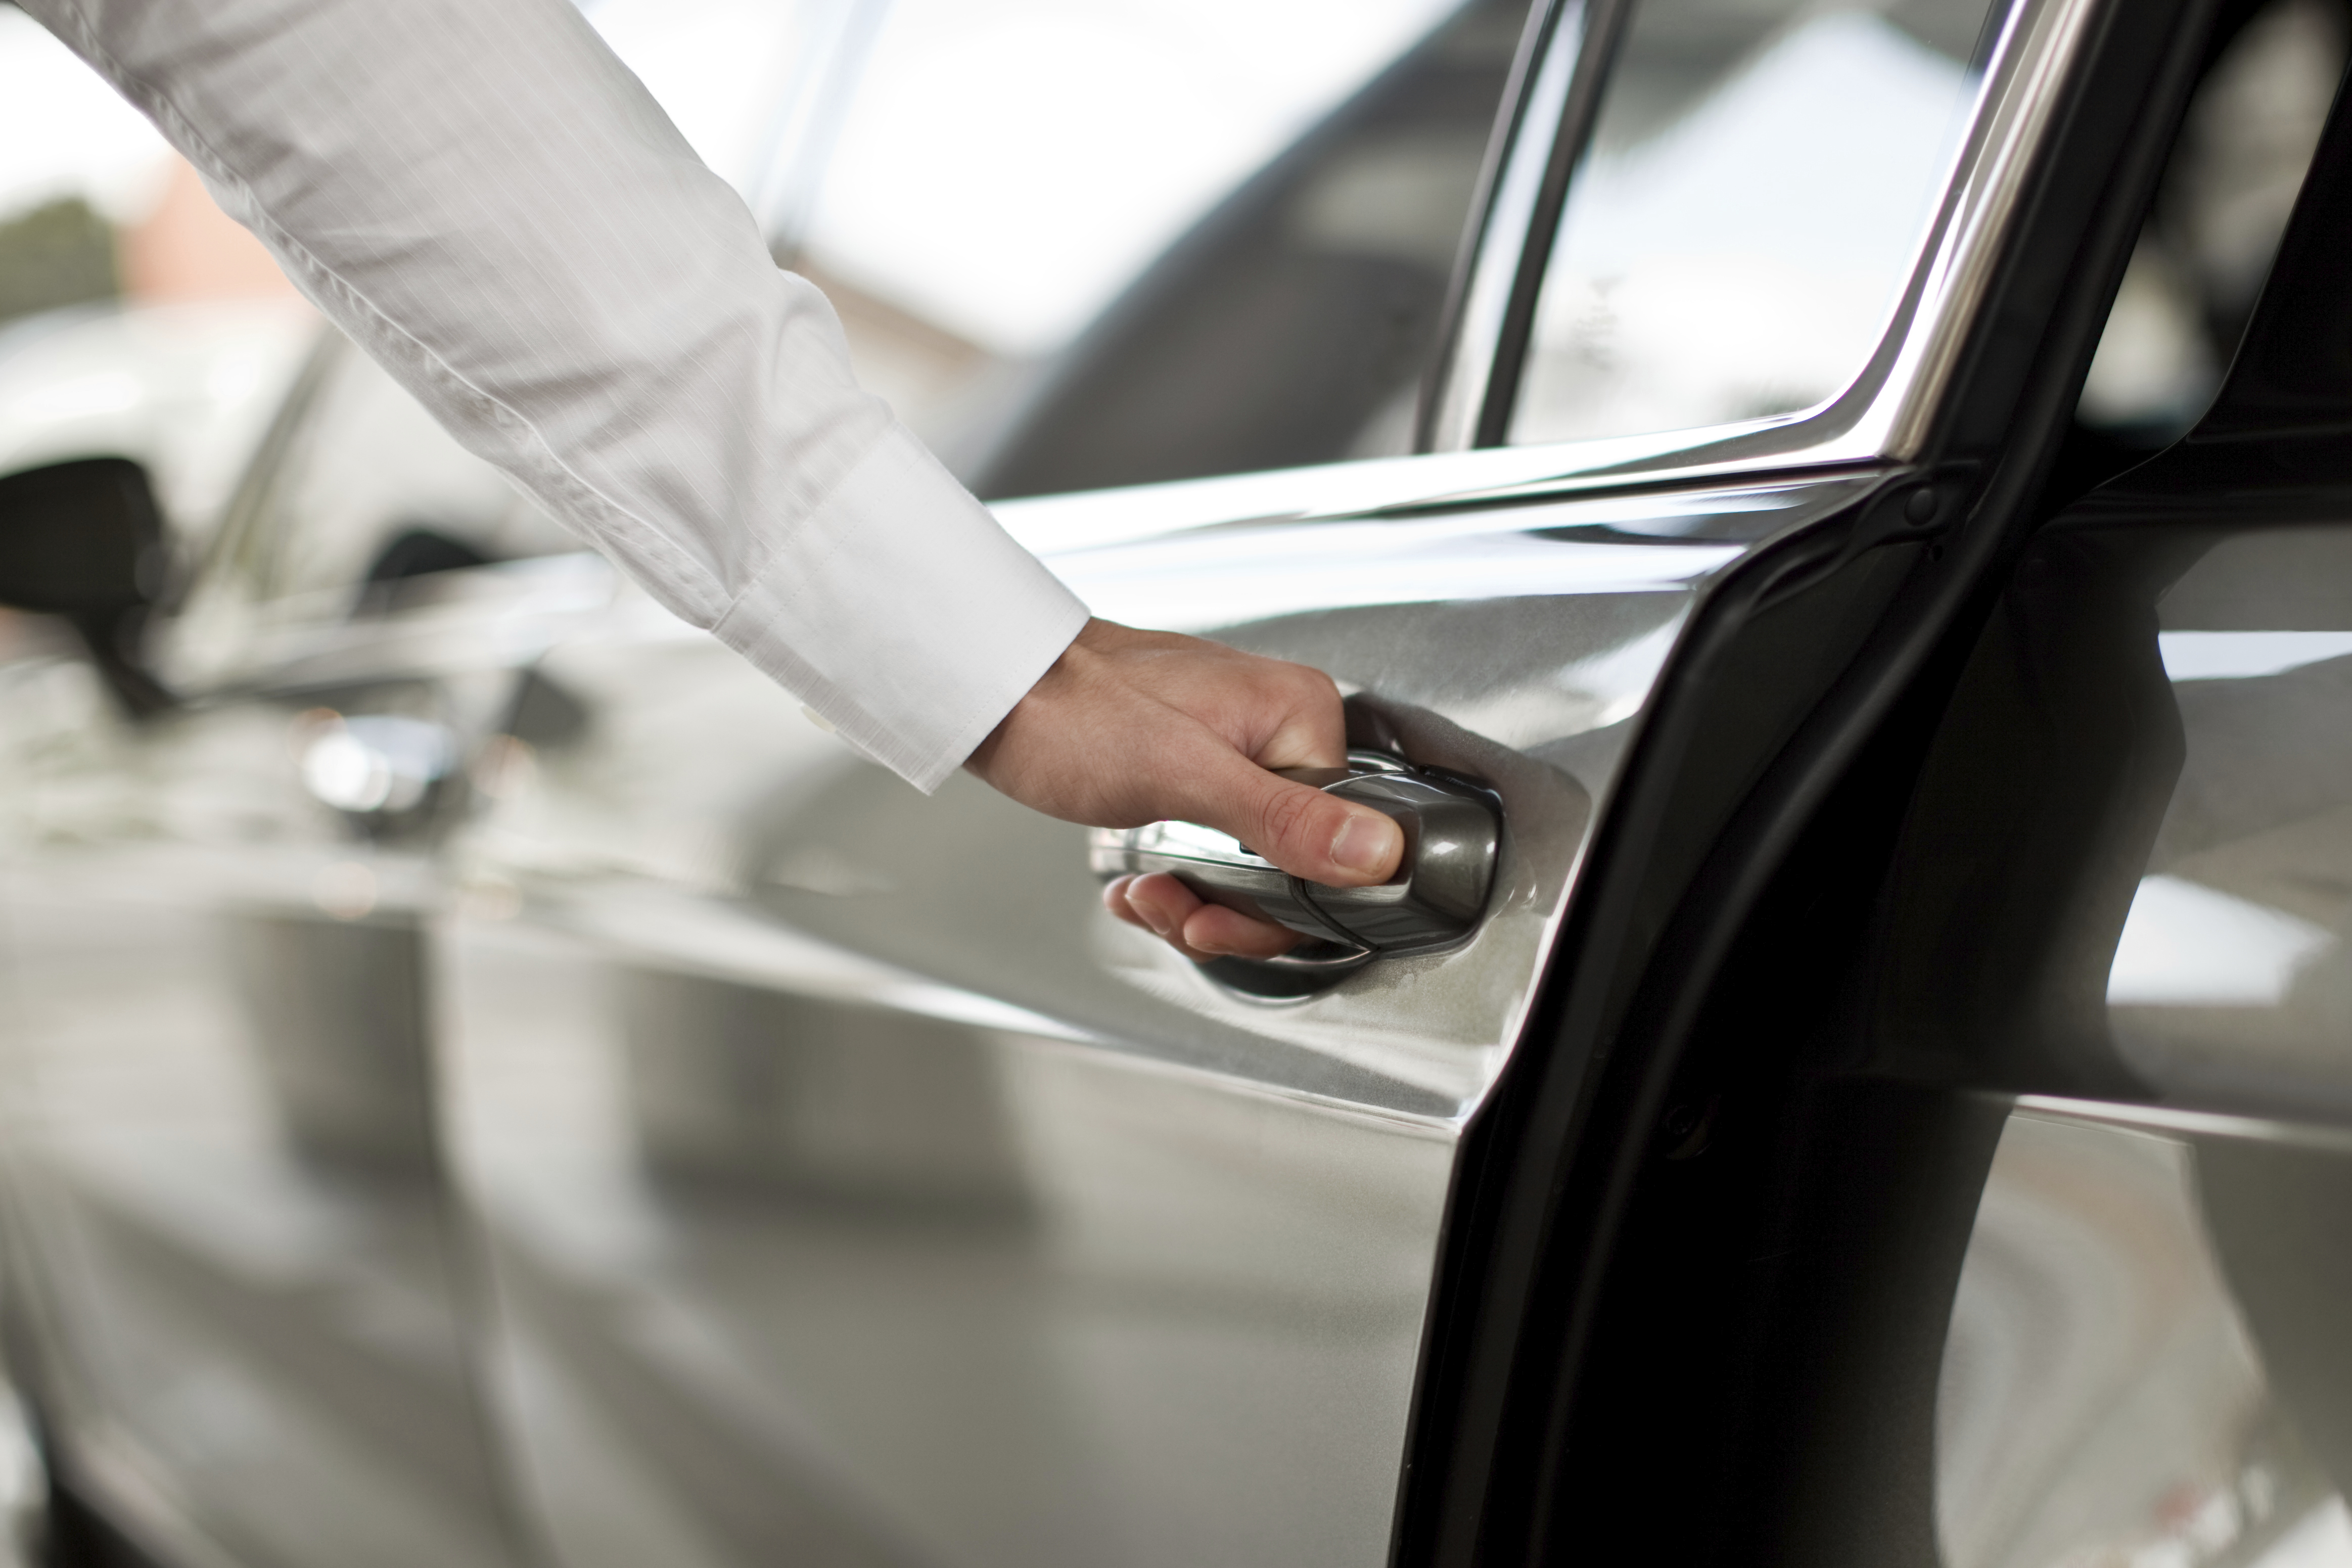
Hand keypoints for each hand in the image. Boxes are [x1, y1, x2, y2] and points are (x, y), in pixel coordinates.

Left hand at [967, 618, 1401, 960]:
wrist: (998, 688)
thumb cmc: (1072, 708)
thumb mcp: (1183, 775)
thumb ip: (1284, 819)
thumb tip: (1379, 851)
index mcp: (1300, 718)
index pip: (1340, 845)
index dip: (1280, 905)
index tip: (1218, 919)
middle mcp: (1279, 734)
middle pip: (1295, 867)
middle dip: (1228, 909)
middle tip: (1172, 909)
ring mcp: (1239, 757)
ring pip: (1250, 871)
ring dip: (1194, 903)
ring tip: (1145, 895)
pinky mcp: (1201, 778)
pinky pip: (1215, 855)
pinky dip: (1177, 884)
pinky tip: (1139, 887)